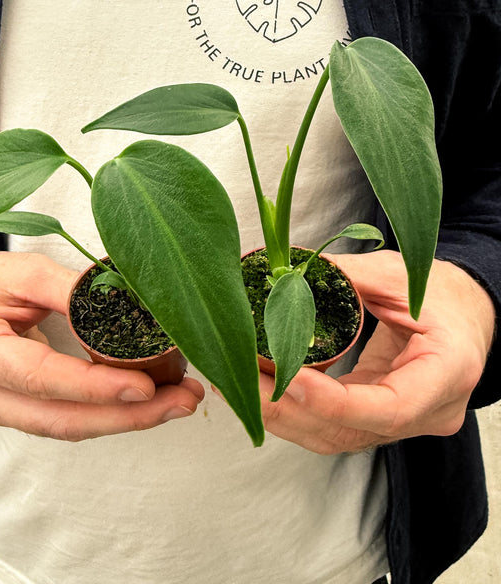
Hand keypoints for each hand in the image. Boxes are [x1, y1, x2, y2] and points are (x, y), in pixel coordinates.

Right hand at [0, 251, 203, 439]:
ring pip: (68, 428)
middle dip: (129, 415)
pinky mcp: (12, 416)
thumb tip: (129, 308)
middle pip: (62, 419)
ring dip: (127, 419)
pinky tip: (146, 403)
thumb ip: (71, 291)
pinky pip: (64, 421)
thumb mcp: (23, 270)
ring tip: (178, 402)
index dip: (96, 387)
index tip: (146, 386)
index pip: (43, 378)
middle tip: (184, 400)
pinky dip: (107, 414)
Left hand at [260, 250, 494, 453]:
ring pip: (337, 436)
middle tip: (243, 379)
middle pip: (352, 430)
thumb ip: (345, 276)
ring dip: (284, 416)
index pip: (389, 407)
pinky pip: (335, 426)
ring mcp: (406, 422)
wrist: (469, 313)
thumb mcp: (399, 275)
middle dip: (289, 409)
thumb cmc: (444, 293)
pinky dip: (296, 411)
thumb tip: (285, 274)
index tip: (286, 378)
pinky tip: (264, 388)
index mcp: (447, 372)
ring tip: (242, 385)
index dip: (332, 401)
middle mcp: (430, 411)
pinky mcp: (382, 419)